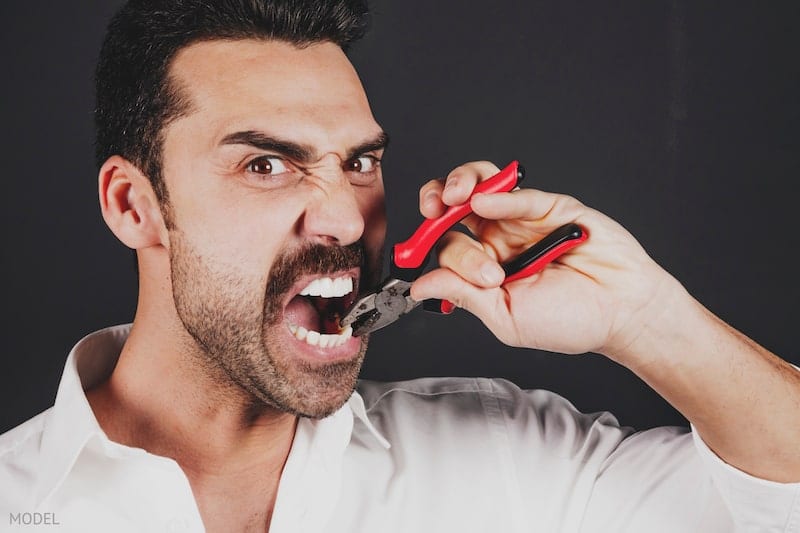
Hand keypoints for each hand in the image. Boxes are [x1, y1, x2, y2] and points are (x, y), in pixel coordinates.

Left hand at [410, 161, 683, 361]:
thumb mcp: (506, 316)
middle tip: (431, 212)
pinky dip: (500, 194)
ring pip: (480, 189)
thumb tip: (419, 287)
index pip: (446, 249)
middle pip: (454, 212)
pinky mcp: (550, 206)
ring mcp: (521, 220)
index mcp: (482, 269)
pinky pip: (519, 195)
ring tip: (452, 197)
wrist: (623, 311)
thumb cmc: (571, 320)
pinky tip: (484, 200)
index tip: (414, 254)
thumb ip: (464, 295)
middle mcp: (497, 240)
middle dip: (436, 209)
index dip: (429, 250)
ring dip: (460, 185)